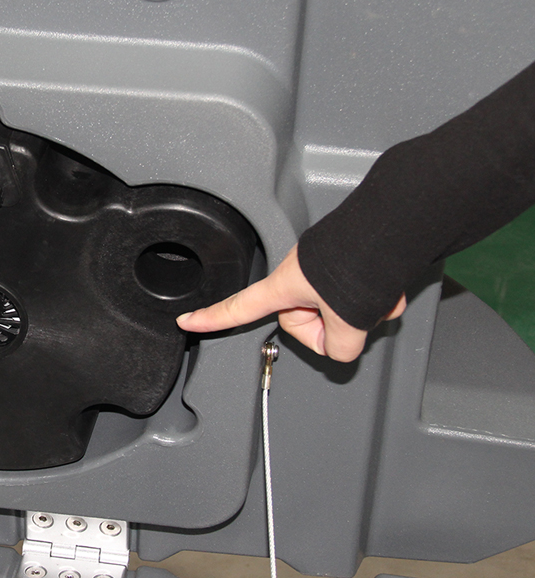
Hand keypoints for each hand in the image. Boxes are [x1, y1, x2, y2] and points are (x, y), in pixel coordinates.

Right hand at [175, 245, 405, 361]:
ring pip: (336, 311)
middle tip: (352, 316)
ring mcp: (321, 269)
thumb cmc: (362, 262)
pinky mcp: (343, 265)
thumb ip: (339, 346)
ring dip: (361, 310)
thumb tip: (343, 344)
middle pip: (304, 321)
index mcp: (285, 285)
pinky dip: (375, 298)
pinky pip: (357, 296)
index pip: (239, 307)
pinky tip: (384, 289)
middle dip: (332, 325)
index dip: (211, 318)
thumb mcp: (347, 319)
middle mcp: (299, 276)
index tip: (187, 321)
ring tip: (375, 297)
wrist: (389, 231)